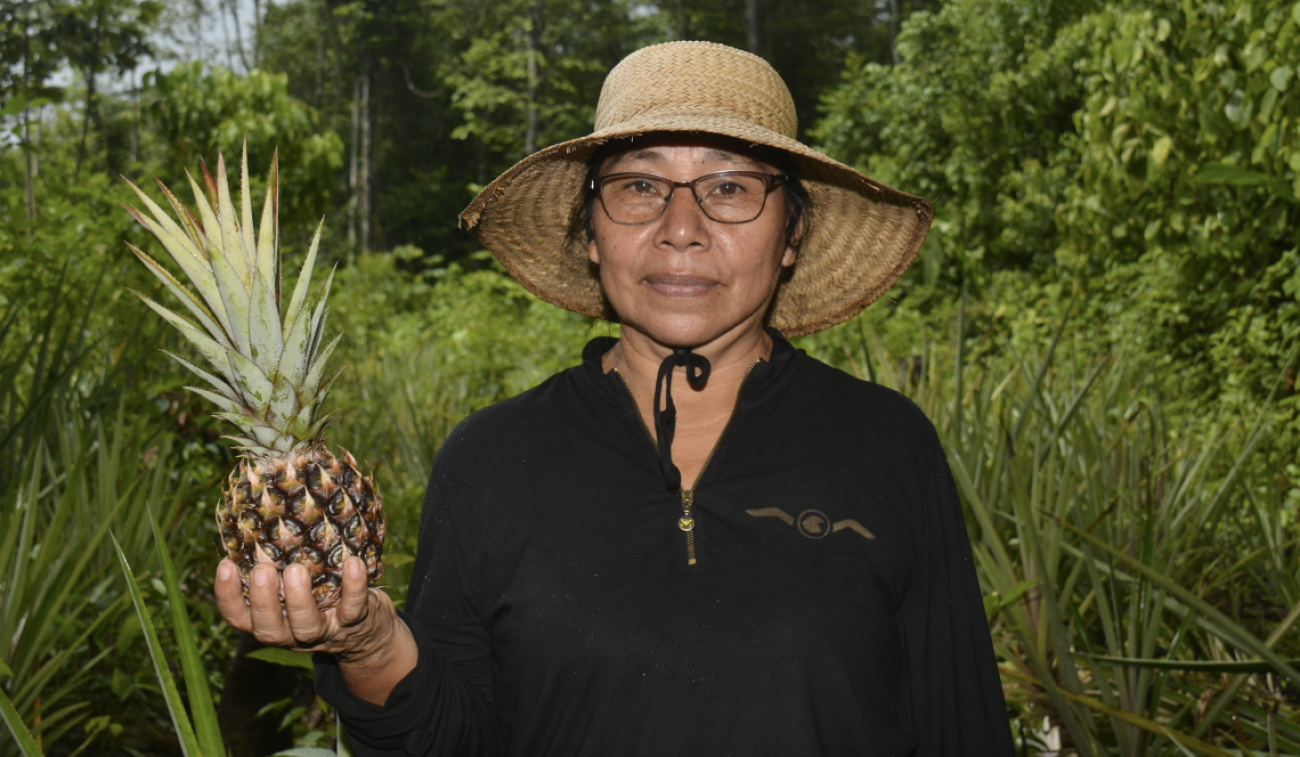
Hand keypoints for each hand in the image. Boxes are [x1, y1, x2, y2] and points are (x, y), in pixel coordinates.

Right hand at [215, 555, 399, 664]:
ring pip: (307, 626)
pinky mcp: (356, 623)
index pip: (239, 617)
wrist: (369, 632)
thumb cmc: (322, 597)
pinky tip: (353, 563)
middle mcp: (293, 633)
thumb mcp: (296, 588)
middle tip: (262, 569)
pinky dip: (354, 587)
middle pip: (269, 629)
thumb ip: (279, 566)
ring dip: (300, 599)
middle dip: (263, 600)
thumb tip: (263, 518)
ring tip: (296, 569)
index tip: (225, 564)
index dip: (228, 595)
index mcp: (272, 621)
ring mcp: (325, 630)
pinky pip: (353, 608)